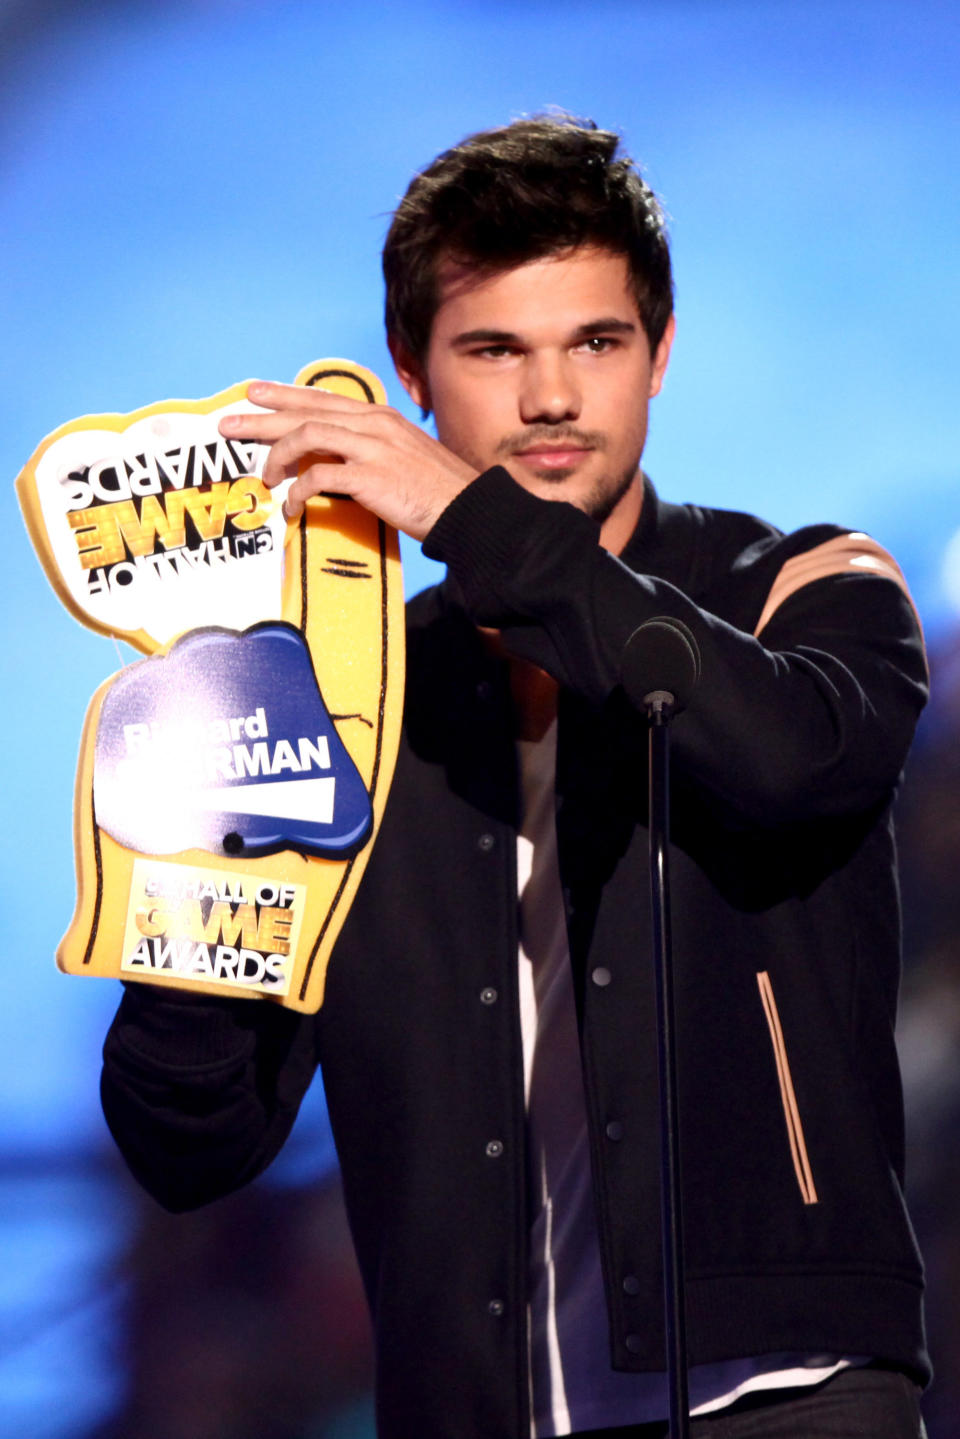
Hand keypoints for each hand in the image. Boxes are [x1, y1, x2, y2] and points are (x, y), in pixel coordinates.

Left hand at [219, 381, 476, 540]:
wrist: (468, 510)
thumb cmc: (437, 492)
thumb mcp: (404, 457)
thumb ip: (372, 450)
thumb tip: (337, 461)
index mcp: (380, 417)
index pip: (323, 399)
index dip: (285, 395)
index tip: (255, 394)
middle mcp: (373, 424)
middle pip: (305, 412)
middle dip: (262, 418)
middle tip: (229, 425)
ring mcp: (372, 448)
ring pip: (305, 437)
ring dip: (276, 457)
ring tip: (263, 477)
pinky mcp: (370, 477)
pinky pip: (317, 478)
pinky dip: (298, 492)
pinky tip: (292, 507)